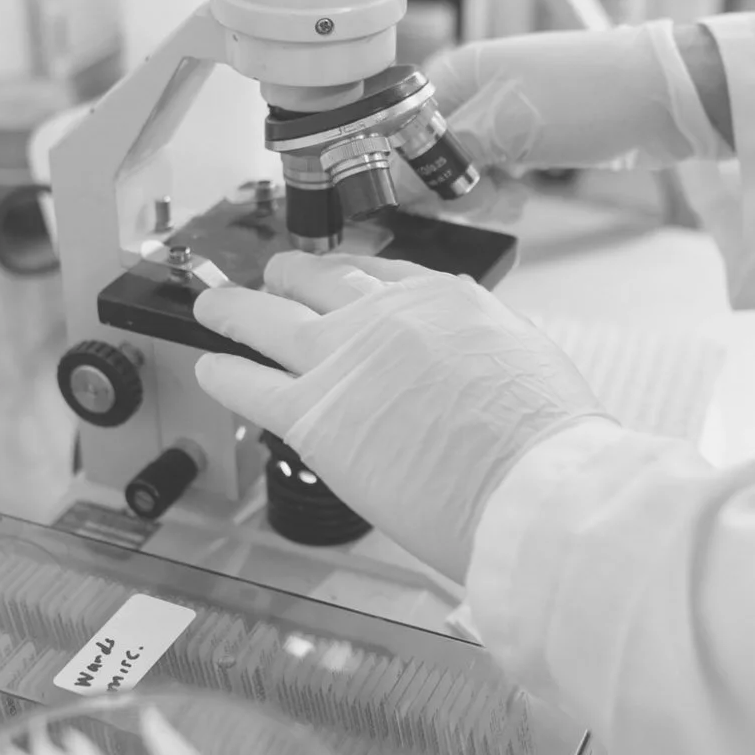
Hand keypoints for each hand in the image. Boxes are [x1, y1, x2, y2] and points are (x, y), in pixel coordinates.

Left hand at [193, 252, 609, 583]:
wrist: (531, 483)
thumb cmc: (546, 440)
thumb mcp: (525, 360)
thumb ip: (480, 353)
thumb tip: (469, 369)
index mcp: (442, 300)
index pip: (380, 272)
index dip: (353, 275)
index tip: (340, 276)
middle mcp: (384, 315)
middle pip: (317, 279)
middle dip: (292, 277)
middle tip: (276, 278)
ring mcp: (341, 359)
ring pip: (265, 317)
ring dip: (234, 309)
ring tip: (214, 307)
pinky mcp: (311, 413)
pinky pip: (247, 383)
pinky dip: (223, 374)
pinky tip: (209, 370)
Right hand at [397, 21, 728, 220]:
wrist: (667, 99)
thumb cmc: (591, 96)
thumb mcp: (504, 129)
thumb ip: (443, 158)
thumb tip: (395, 185)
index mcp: (457, 72)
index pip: (403, 129)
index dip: (410, 171)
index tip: (428, 202)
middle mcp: (474, 90)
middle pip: (431, 156)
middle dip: (452, 189)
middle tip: (484, 199)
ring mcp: (504, 115)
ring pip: (464, 172)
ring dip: (481, 196)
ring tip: (512, 199)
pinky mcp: (531, 137)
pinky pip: (494, 173)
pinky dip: (503, 192)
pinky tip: (522, 196)